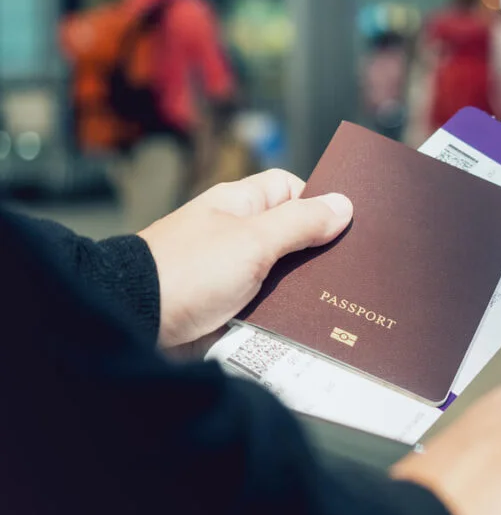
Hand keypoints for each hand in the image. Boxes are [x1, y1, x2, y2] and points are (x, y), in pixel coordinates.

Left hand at [139, 169, 352, 347]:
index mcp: (239, 205)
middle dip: (317, 252)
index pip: (291, 188)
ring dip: (302, 290)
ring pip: (283, 275)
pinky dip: (284, 316)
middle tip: (349, 269)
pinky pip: (267, 307)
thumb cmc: (187, 271)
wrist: (136, 321)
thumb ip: (301, 223)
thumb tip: (343, 205)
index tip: (346, 224)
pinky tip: (306, 326)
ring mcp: (231, 272)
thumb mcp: (254, 241)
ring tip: (334, 302)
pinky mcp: (228, 308)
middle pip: (292, 235)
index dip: (319, 201)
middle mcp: (235, 234)